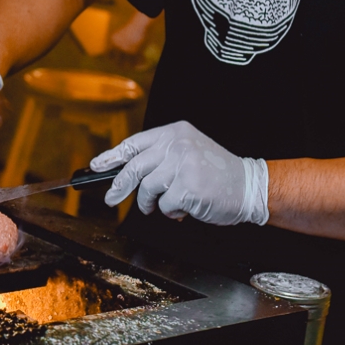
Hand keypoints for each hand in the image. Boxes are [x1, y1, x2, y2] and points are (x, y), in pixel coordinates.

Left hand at [91, 120, 268, 225]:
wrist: (248, 185)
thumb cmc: (217, 173)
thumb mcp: (187, 153)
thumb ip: (160, 158)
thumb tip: (125, 173)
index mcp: (175, 132)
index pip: (135, 143)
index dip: (112, 156)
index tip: (96, 166)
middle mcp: (177, 145)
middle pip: (135, 167)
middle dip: (119, 187)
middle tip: (111, 198)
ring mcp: (182, 165)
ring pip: (147, 189)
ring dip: (153, 203)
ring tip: (167, 204)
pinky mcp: (187, 187)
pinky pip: (164, 205)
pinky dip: (171, 211)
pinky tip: (186, 206)